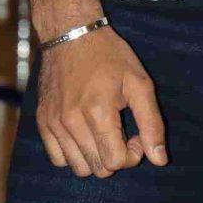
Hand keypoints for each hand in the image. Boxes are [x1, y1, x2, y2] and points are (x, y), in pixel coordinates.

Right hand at [36, 27, 167, 175]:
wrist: (70, 34)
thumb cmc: (109, 56)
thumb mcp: (139, 84)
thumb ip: (151, 124)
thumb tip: (159, 160)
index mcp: (98, 111)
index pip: (116, 162)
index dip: (133, 154)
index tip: (134, 134)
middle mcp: (71, 121)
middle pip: (98, 169)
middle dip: (116, 157)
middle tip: (121, 132)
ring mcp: (54, 123)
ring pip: (78, 168)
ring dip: (96, 158)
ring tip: (102, 133)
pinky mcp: (42, 122)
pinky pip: (58, 159)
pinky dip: (74, 155)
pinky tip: (84, 135)